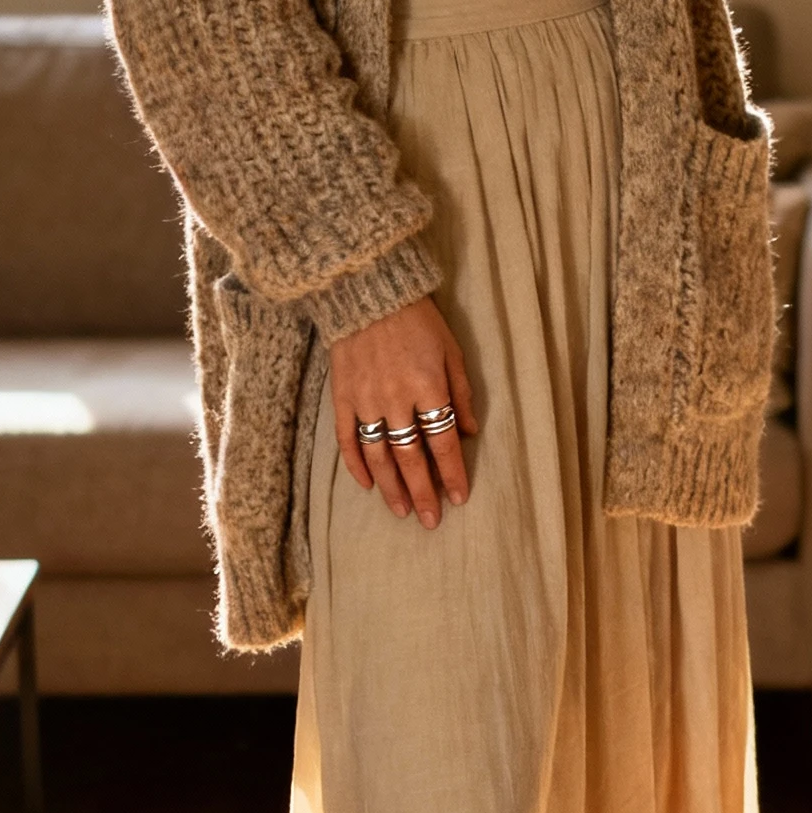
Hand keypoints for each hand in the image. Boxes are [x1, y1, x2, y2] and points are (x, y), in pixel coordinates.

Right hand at [331, 296, 478, 527]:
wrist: (367, 291)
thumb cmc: (417, 320)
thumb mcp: (451, 350)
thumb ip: (461, 393)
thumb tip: (469, 432)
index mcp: (428, 387)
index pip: (443, 442)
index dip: (452, 473)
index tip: (459, 498)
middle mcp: (396, 400)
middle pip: (411, 457)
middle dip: (423, 492)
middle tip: (430, 521)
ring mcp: (365, 400)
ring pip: (379, 456)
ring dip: (391, 487)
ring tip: (401, 511)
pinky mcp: (342, 397)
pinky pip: (347, 439)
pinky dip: (356, 464)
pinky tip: (367, 485)